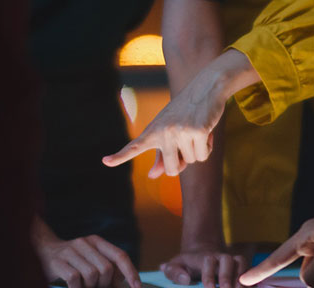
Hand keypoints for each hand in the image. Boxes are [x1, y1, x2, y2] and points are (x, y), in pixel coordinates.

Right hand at [33, 217, 140, 287]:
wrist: (42, 251)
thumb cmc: (73, 261)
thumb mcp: (92, 260)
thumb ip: (109, 268)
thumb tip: (125, 285)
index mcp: (97, 242)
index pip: (120, 256)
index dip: (131, 272)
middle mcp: (85, 243)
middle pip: (106, 269)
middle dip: (104, 284)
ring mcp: (70, 251)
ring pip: (92, 275)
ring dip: (89, 286)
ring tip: (83, 286)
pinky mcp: (57, 262)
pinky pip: (74, 279)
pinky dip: (76, 287)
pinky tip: (72, 285)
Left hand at [103, 72, 221, 176]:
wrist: (207, 86)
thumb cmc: (186, 111)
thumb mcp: (169, 131)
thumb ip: (161, 155)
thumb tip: (152, 175)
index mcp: (152, 131)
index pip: (134, 147)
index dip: (119, 156)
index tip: (105, 162)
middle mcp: (163, 131)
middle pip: (171, 170)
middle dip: (181, 165)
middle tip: (186, 145)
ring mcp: (179, 131)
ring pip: (191, 162)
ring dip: (197, 150)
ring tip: (196, 130)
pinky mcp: (197, 131)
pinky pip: (203, 156)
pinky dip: (207, 147)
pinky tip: (206, 130)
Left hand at [161, 248, 252, 287]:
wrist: (200, 254)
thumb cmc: (185, 264)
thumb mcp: (174, 266)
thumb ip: (174, 272)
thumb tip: (185, 279)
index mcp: (202, 257)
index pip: (207, 260)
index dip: (209, 273)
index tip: (209, 287)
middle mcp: (218, 257)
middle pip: (226, 259)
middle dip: (227, 274)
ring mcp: (230, 260)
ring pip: (240, 261)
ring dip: (241, 274)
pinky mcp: (239, 266)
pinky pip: (248, 267)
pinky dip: (250, 277)